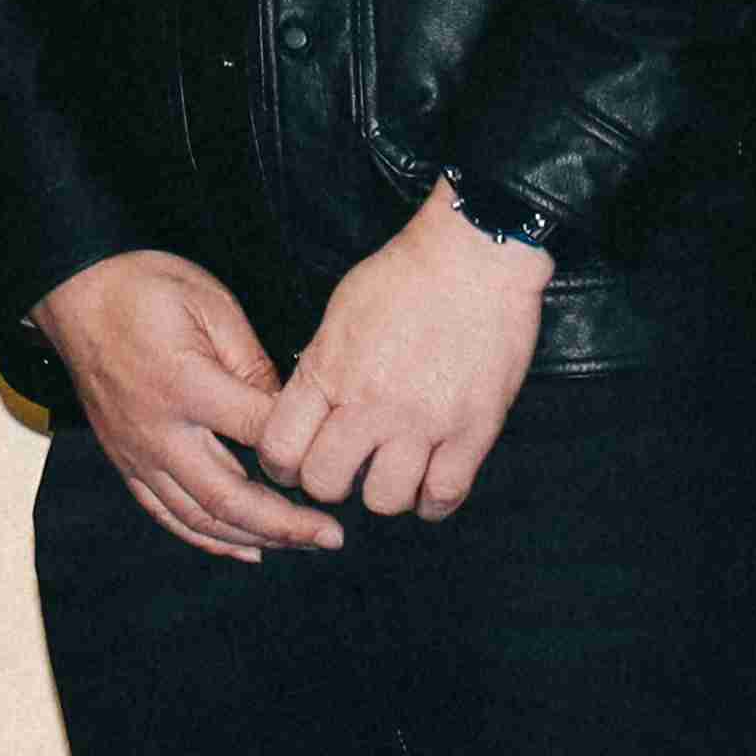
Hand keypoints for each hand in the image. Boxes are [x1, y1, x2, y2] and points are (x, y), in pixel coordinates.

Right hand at [37, 250, 339, 561]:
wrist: (76, 294)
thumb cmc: (145, 288)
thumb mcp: (211, 304)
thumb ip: (252, 363)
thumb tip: (288, 412)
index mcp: (185, 387)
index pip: (259, 434)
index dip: (303, 452)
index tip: (338, 457)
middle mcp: (158, 433)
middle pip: (230, 497)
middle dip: (286, 525)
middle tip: (332, 536)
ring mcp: (137, 454)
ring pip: (198, 518)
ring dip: (254, 538)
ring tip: (301, 545)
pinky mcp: (124, 461)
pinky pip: (166, 514)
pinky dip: (207, 539)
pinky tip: (245, 548)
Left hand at [254, 187, 553, 519]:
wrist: (475, 255)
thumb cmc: (405, 274)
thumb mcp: (339, 313)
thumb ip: (320, 367)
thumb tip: (306, 412)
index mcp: (330, 371)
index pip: (280, 449)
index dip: (282, 464)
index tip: (296, 461)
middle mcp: (371, 403)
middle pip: (326, 483)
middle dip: (329, 481)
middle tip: (346, 467)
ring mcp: (424, 422)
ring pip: (384, 500)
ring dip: (383, 491)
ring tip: (392, 470)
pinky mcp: (472, 431)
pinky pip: (443, 496)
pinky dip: (431, 500)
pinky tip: (428, 482)